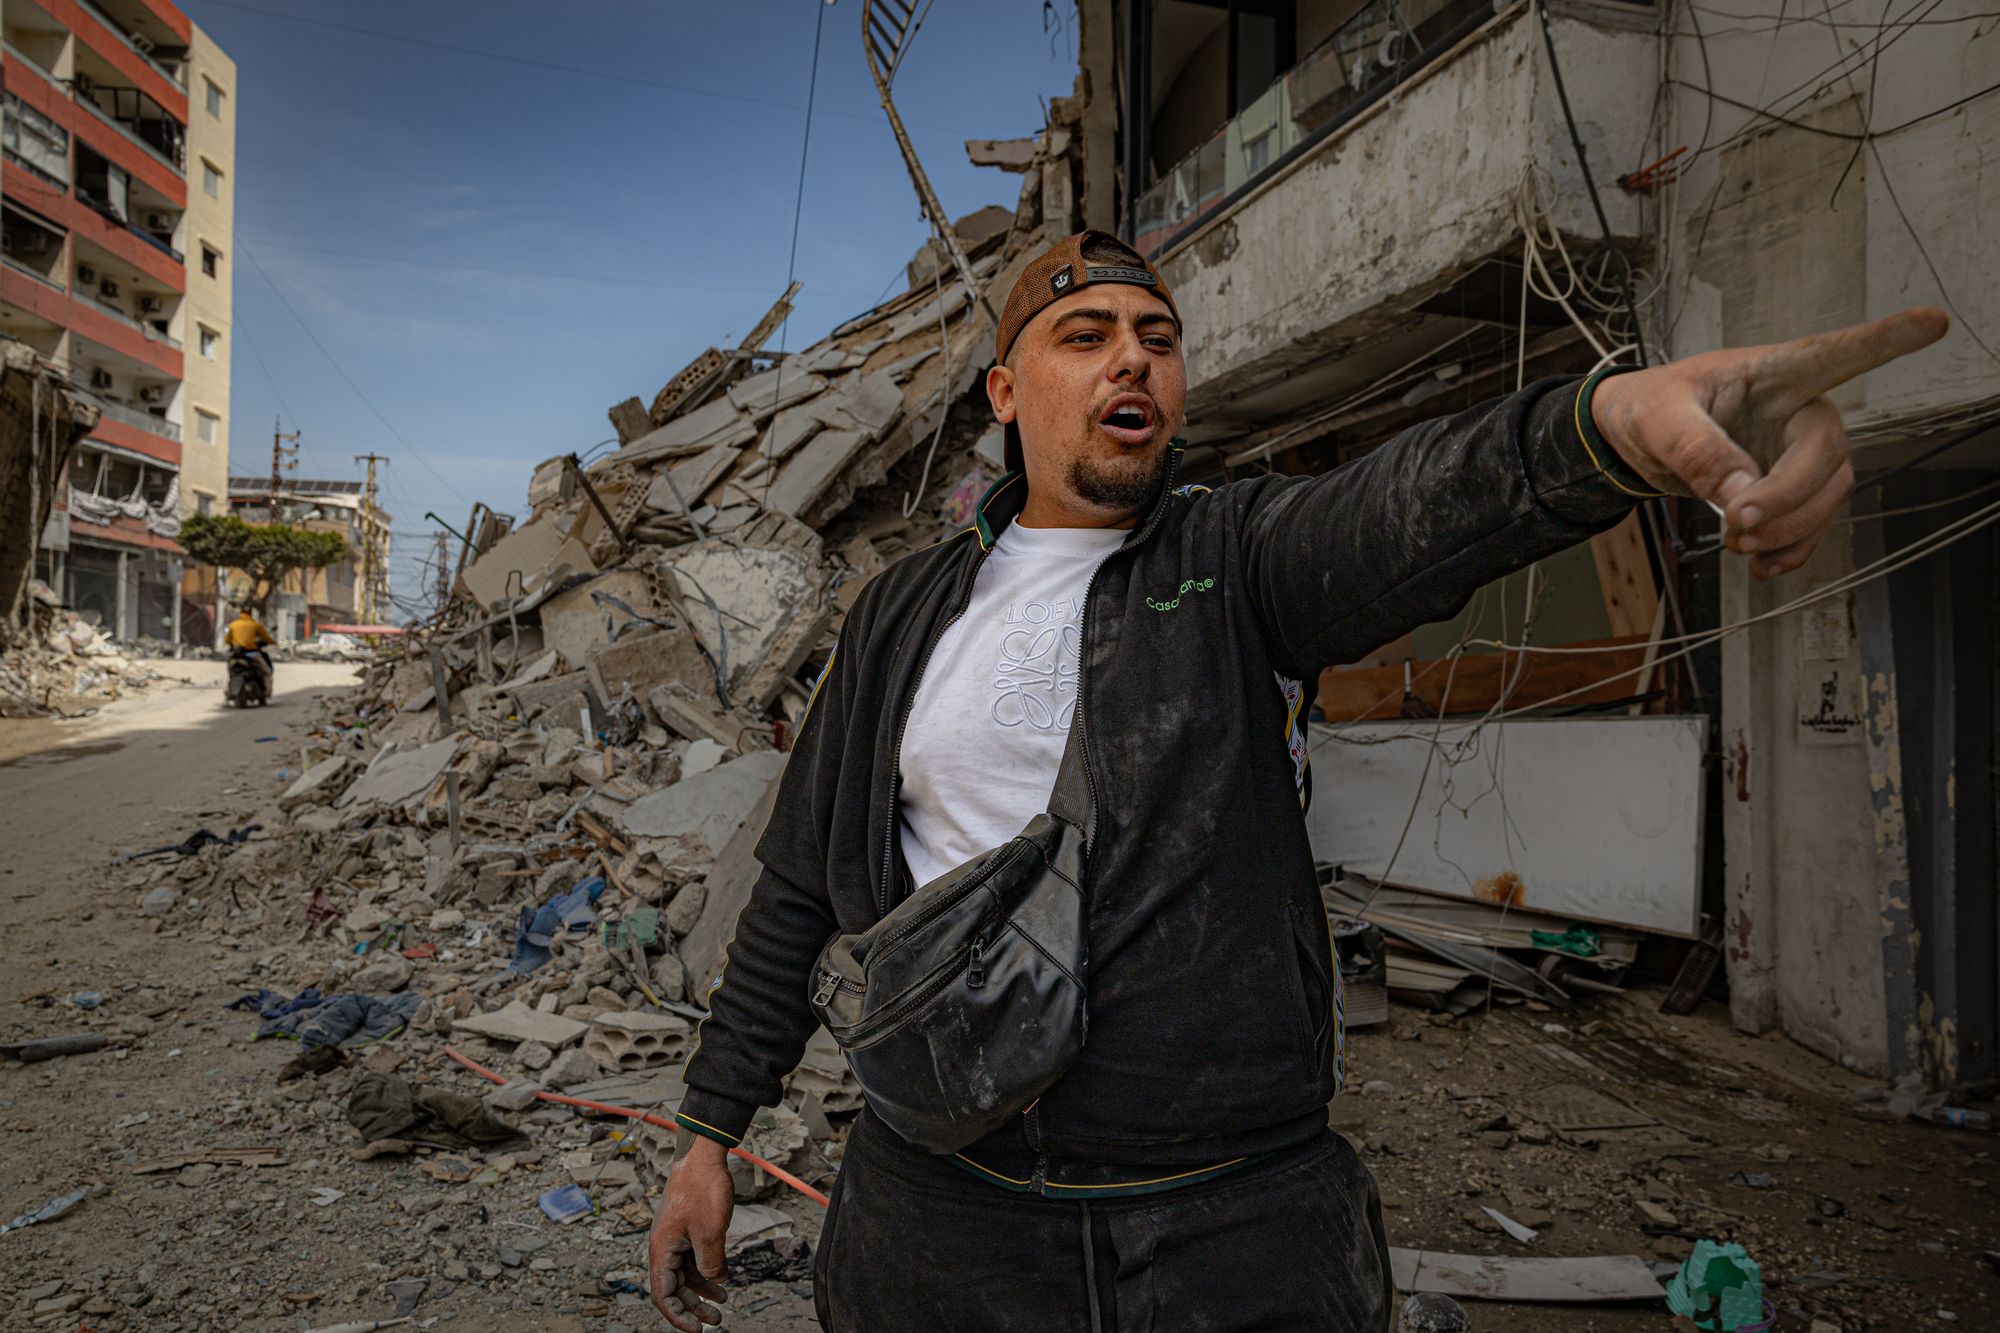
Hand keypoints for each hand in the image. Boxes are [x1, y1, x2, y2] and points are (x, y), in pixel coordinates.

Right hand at [648, 1135, 733, 1329]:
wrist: (703, 1155)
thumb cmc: (702, 1188)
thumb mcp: (711, 1232)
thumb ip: (711, 1263)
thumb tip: (715, 1282)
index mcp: (661, 1250)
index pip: (663, 1294)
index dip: (678, 1316)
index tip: (697, 1329)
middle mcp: (664, 1247)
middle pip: (674, 1288)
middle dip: (693, 1306)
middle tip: (716, 1320)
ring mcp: (675, 1238)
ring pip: (684, 1274)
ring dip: (701, 1290)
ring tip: (722, 1303)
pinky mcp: (686, 1229)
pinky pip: (692, 1259)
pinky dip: (706, 1271)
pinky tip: (722, 1279)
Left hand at [1589, 307, 1948, 578]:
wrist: (1633, 436)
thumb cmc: (1649, 407)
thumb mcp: (1659, 420)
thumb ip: (1699, 451)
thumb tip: (1742, 495)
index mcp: (1771, 373)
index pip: (1834, 354)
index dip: (1885, 341)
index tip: (1930, 322)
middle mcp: (1797, 408)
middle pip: (1828, 452)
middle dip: (1790, 497)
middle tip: (1737, 522)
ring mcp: (1796, 450)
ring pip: (1827, 494)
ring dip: (1789, 528)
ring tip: (1737, 543)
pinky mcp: (1787, 487)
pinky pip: (1811, 523)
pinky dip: (1791, 549)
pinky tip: (1763, 565)